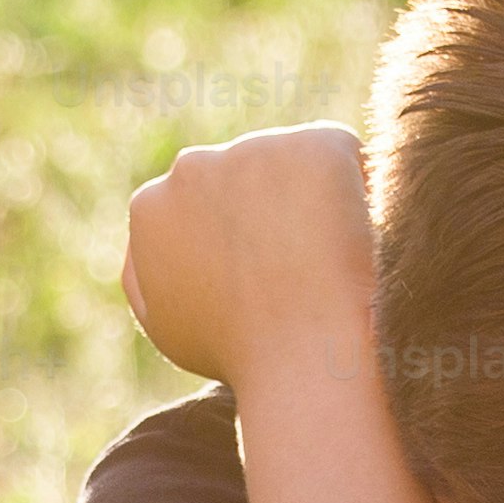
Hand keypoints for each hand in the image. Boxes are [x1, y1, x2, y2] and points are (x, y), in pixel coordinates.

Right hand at [117, 124, 375, 393]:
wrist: (301, 357)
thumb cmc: (239, 354)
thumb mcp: (164, 320)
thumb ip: (146, 269)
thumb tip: (149, 238)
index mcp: (151, 206)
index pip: (200, 201)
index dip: (241, 236)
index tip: (267, 275)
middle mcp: (194, 166)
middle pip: (244, 173)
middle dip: (271, 206)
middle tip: (301, 268)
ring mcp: (254, 150)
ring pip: (293, 162)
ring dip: (312, 196)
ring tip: (327, 261)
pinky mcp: (313, 146)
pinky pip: (344, 156)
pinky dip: (357, 188)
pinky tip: (354, 239)